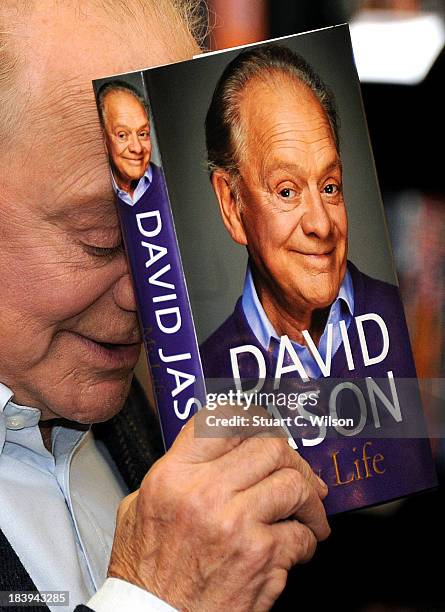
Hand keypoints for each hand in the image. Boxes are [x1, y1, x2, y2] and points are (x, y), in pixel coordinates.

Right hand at [108, 405, 329, 610]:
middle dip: (292, 459)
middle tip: (299, 473)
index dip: (252, 421)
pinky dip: (307, 539)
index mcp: (174, 476)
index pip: (223, 422)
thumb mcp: (139, 509)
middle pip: (269, 446)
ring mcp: (236, 522)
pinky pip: (302, 533)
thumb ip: (174, 474)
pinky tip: (297, 546)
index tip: (265, 431)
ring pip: (294, 484)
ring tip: (309, 511)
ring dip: (309, 499)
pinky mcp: (261, 557)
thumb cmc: (147, 574)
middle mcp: (205, 492)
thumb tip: (208, 453)